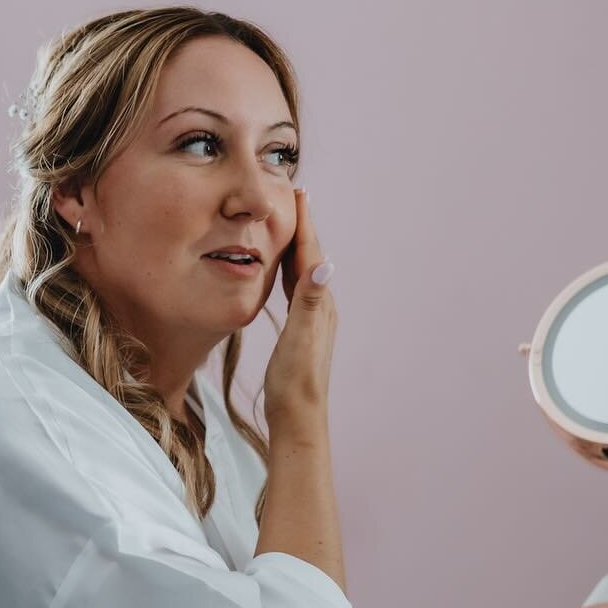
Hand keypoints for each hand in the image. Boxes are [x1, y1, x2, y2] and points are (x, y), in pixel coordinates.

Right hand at [263, 189, 334, 429]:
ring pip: (303, 271)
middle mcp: (320, 306)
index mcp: (319, 303)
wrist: (298, 415)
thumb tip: (325, 265)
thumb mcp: (301, 338)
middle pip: (310, 257)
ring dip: (297, 246)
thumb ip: (310, 301)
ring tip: (288, 224)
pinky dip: (289, 270)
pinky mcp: (302, 329)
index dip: (305, 223)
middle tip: (294, 197)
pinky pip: (295, 288)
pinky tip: (282, 271)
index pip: (311, 254)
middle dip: (302, 226)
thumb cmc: (296, 380)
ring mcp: (313, 318)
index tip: (299, 192)